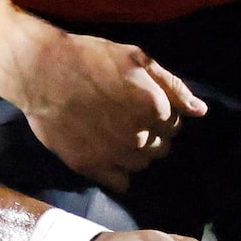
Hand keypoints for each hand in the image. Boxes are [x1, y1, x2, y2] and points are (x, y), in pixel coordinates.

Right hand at [16, 32, 203, 192]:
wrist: (40, 70)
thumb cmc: (90, 58)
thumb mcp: (137, 58)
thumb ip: (173, 86)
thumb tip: (200, 111)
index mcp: (155, 108)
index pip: (174, 125)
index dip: (160, 115)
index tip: (140, 105)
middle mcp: (139, 136)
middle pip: (160, 147)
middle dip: (150, 134)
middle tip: (125, 117)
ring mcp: (115, 155)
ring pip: (142, 165)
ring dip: (135, 153)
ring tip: (113, 133)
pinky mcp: (91, 167)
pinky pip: (121, 183)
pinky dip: (118, 173)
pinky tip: (105, 153)